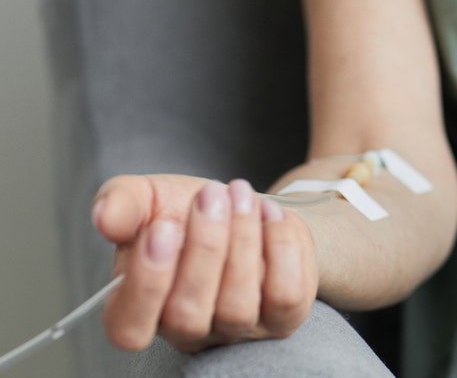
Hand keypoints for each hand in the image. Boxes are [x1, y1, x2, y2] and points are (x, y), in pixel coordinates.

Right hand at [92, 175, 317, 352]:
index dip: (146, 283)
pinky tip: (270, 214)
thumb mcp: (147, 198)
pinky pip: (285, 296)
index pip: (129, 328)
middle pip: (188, 314)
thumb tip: (104, 217)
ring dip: (242, 240)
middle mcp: (187, 331)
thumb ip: (122, 204)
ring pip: (238, 305)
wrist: (245, 206)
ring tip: (241, 195)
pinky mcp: (281, 317)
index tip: (162, 227)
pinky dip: (280, 247)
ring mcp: (237, 330)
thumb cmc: (185, 211)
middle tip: (212, 193)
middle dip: (203, 247)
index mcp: (137, 310)